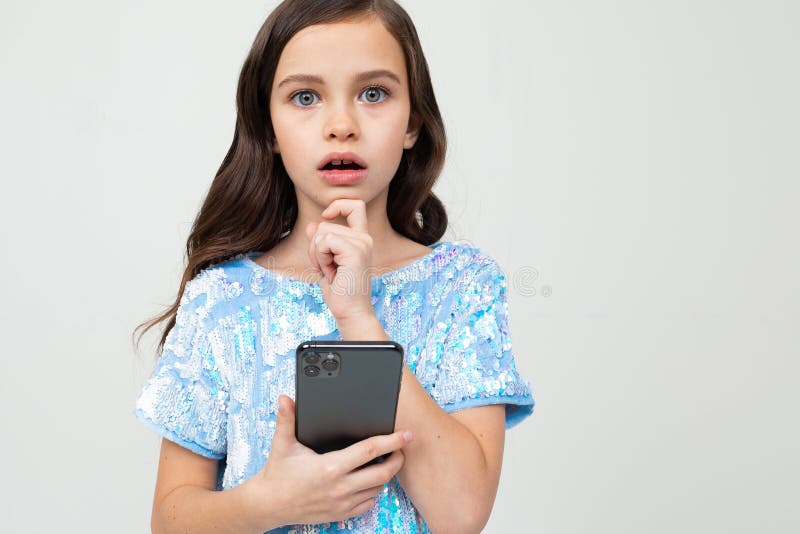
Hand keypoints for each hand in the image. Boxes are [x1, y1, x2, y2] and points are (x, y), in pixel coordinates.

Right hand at [244, 395, 412, 528]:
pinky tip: (369, 479)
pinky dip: (374, 491)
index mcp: (330, 467)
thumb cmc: (278, 472)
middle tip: (401, 447)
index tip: (406, 434)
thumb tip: (285, 398)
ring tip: (386, 460)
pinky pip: (368, 503)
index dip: (392, 440)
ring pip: (378, 488)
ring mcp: (342, 503)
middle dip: (397, 458)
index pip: (370, 450)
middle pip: (383, 473)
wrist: (269, 504)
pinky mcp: (341, 514)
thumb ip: (287, 419)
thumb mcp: (282, 443)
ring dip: (386, 474)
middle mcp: (340, 487)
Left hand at [305, 198, 375, 322]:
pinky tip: (331, 272)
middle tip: (327, 267)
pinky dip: (320, 258)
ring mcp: (362, 243)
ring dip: (318, 254)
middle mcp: (364, 238)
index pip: (356, 205)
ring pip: (322, 232)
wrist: (350, 311)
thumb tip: (312, 224)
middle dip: (315, 246)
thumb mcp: (325, 261)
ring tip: (331, 271)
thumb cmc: (340, 291)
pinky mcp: (355, 251)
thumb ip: (320, 242)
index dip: (338, 205)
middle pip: (325, 224)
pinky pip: (324, 241)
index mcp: (361, 239)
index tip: (326, 215)